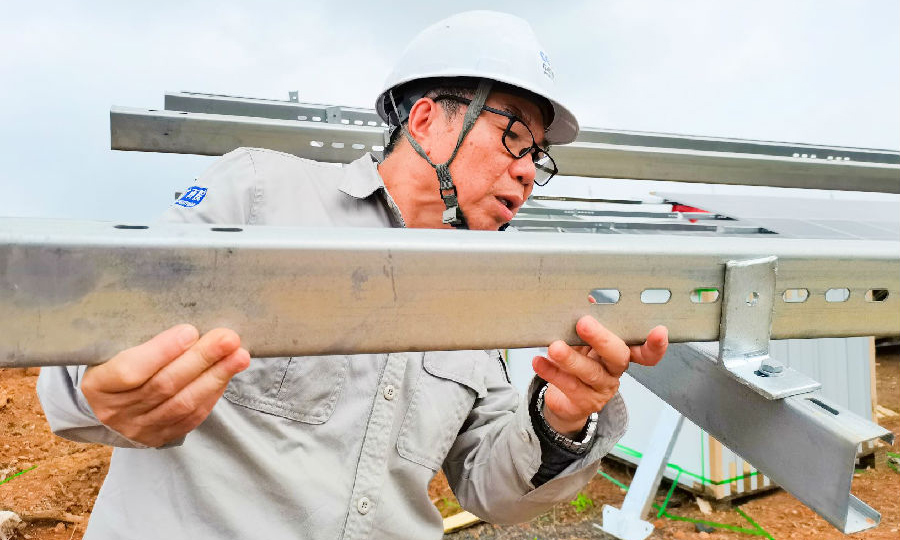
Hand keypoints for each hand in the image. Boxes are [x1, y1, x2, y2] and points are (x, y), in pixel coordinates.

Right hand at [81, 324, 249, 446]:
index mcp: (98, 384)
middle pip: (164, 385)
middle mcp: (115, 411)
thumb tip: (190, 326)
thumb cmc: (114, 364)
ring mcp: (138, 428)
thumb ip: (142, 339)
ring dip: (216, 377)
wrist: (106, 404)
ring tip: (239, 356)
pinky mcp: (159, 437)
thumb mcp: (114, 349)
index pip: (130, 371)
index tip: (190, 330)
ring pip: (182, 403)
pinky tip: (227, 375)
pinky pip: (191, 417)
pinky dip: (212, 394)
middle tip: (229, 338)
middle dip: (201, 359)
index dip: (162, 351)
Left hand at [532, 316, 667, 435]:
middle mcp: (615, 371)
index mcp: (621, 353)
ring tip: (555, 347)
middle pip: (617, 356)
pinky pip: (568, 386)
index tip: (659, 331)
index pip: (646, 353)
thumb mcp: (584, 342)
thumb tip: (588, 298)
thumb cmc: (579, 363)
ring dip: (571, 358)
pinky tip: (540, 362)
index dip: (655, 345)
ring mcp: (601, 389)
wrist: (565, 400)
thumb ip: (588, 322)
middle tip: (583, 323)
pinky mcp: (584, 402)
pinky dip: (552, 372)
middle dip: (602, 339)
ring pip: (590, 372)